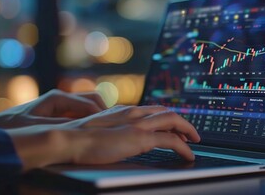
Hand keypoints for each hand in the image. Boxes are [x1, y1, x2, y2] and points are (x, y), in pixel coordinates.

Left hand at [0, 89, 106, 128]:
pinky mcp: (56, 114)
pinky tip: (90, 132)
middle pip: (92, 100)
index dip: (103, 114)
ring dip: (97, 116)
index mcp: (57, 98)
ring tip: (106, 129)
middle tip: (115, 125)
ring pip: (87, 106)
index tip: (113, 125)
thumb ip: (63, 125)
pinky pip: (78, 115)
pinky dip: (88, 121)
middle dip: (105, 111)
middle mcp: (59, 99)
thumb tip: (86, 124)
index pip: (90, 103)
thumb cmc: (12, 128)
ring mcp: (58, 106)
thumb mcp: (40, 128)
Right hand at [8, 105, 200, 170]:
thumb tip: (119, 138)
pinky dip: (184, 147)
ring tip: (195, 141)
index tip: (173, 126)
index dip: (166, 118)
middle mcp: (134, 112)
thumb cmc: (78, 138)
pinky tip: (189, 154)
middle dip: (182, 122)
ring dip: (188, 130)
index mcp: (124, 111)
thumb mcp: (98, 130)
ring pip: (173, 121)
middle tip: (190, 133)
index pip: (152, 110)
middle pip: (166, 112)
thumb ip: (112, 130)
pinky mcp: (140, 137)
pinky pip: (171, 140)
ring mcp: (138, 123)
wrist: (69, 139)